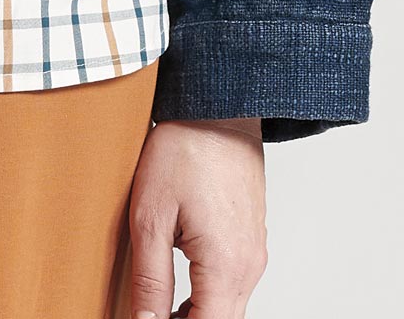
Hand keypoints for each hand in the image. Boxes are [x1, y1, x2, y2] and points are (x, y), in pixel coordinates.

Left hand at [128, 116, 267, 316]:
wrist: (217, 106)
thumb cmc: (184, 148)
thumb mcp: (150, 216)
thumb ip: (150, 278)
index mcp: (227, 266)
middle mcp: (249, 265)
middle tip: (149, 315)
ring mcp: (254, 251)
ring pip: (229, 306)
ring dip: (197, 315)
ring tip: (159, 309)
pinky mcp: (251, 238)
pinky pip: (234, 284)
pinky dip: (209, 296)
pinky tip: (180, 289)